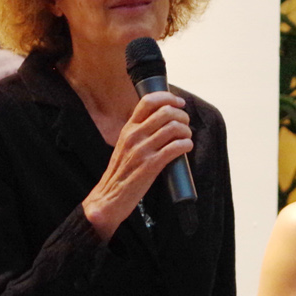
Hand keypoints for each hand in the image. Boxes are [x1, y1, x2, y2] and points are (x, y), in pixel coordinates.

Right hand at [81, 90, 191, 238]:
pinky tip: (186, 148)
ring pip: (173, 128)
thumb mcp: (125, 145)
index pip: (148, 101)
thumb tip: (163, 122)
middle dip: (182, 116)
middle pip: (165, 112)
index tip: (180, 102)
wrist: (109, 198)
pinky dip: (185, 145)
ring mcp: (142, 150)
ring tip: (187, 138)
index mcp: (128, 128)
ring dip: (186, 131)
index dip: (168, 97)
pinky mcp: (150, 166)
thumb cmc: (121, 173)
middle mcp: (134, 136)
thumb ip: (139, 132)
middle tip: (186, 125)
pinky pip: (174, 148)